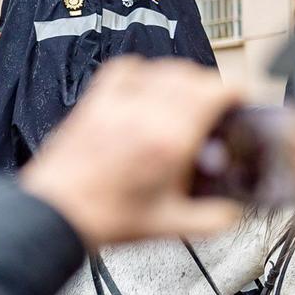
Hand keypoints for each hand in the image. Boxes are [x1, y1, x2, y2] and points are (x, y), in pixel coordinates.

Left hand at [20, 57, 244, 249]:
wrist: (55, 214)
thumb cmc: (103, 217)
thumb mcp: (169, 225)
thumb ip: (210, 219)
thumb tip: (231, 213)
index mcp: (170, 140)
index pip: (214, 91)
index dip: (235, 92)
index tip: (239, 101)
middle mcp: (145, 114)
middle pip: (191, 75)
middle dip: (210, 87)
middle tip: (214, 106)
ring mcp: (117, 105)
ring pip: (160, 68)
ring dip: (179, 77)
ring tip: (184, 98)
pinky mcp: (94, 104)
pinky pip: (123, 69)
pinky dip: (141, 71)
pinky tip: (145, 87)